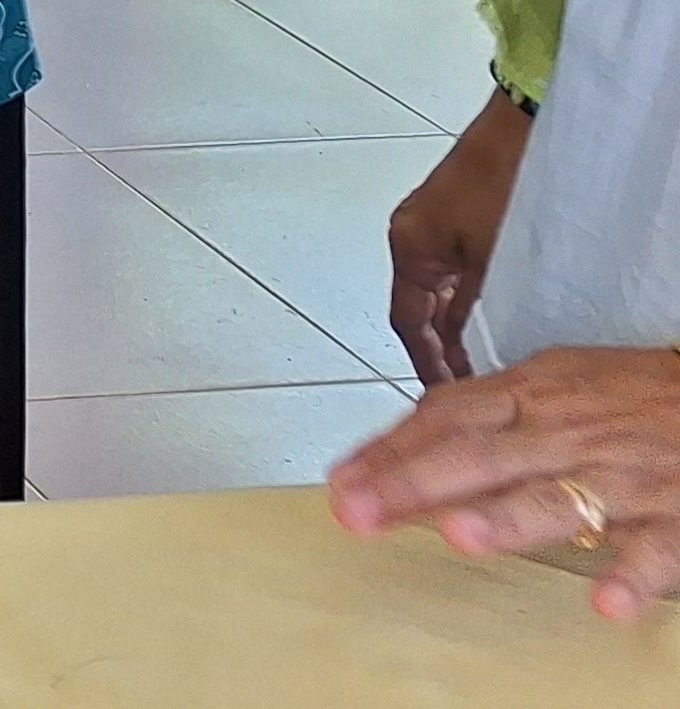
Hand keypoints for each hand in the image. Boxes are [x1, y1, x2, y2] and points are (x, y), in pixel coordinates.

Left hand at [329, 346, 679, 618]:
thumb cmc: (630, 395)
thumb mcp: (551, 386)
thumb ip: (482, 419)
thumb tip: (401, 450)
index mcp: (532, 394)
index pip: (445, 417)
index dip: (389, 449)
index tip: (341, 482)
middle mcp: (566, 433)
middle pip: (479, 456)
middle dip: (414, 483)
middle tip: (359, 511)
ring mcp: (620, 476)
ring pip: (557, 497)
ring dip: (507, 517)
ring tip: (459, 537)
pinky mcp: (677, 517)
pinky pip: (654, 550)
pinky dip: (631, 574)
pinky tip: (604, 601)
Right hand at [390, 91, 533, 384]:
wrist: (516, 130)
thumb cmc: (500, 186)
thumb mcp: (491, 262)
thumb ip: (472, 307)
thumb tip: (466, 346)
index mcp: (408, 248)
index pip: (408, 323)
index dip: (425, 362)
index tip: (442, 393)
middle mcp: (409, 236)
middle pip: (417, 308)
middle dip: (439, 349)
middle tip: (464, 386)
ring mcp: (428, 226)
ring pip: (435, 292)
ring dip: (452, 325)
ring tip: (479, 361)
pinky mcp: (449, 217)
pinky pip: (448, 272)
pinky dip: (462, 300)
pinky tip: (485, 319)